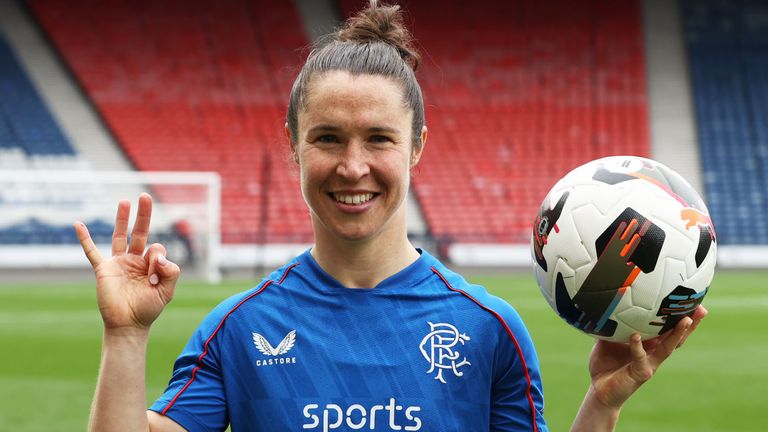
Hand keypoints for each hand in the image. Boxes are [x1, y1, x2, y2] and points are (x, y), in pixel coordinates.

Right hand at [74, 193, 180, 332]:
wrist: (128, 325)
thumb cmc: (148, 309)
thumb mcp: (166, 291)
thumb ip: (170, 272)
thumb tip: (159, 254)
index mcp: (151, 264)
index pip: (157, 248)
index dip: (158, 258)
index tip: (154, 275)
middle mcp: (135, 260)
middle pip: (140, 232)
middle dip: (144, 214)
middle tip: (146, 196)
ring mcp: (118, 263)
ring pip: (120, 236)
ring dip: (122, 218)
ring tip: (125, 201)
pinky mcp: (103, 269)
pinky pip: (91, 251)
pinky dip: (84, 238)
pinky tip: (78, 224)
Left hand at [586, 305, 707, 408]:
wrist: (600, 389)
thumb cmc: (605, 363)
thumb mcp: (608, 338)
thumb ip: (612, 323)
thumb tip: (607, 301)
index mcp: (649, 344)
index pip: (668, 328)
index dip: (679, 316)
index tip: (691, 300)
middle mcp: (654, 353)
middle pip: (677, 337)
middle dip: (691, 324)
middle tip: (701, 309)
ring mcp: (650, 364)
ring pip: (668, 347)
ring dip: (677, 334)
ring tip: (685, 320)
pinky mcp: (641, 373)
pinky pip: (640, 358)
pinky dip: (637, 347)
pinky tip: (635, 336)